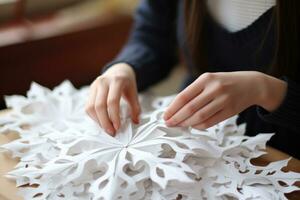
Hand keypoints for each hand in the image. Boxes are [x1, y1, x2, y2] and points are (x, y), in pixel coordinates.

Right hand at [85, 63, 140, 135]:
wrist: (119, 69)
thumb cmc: (127, 83)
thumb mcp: (134, 92)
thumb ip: (135, 107)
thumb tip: (136, 122)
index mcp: (116, 81)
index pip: (112, 101)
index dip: (114, 116)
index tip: (118, 127)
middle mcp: (103, 82)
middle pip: (99, 105)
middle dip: (104, 122)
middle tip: (112, 132)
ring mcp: (95, 85)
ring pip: (90, 107)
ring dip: (98, 121)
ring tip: (107, 128)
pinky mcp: (90, 90)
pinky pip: (88, 106)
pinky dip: (94, 117)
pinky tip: (102, 122)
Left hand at [163, 71, 286, 129]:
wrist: (251, 84)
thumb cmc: (224, 83)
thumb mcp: (209, 80)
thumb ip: (194, 92)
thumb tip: (176, 109)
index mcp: (205, 79)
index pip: (184, 96)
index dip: (172, 108)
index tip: (165, 116)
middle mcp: (214, 88)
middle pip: (190, 108)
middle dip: (177, 118)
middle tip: (169, 124)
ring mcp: (223, 100)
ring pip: (199, 116)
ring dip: (187, 123)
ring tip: (179, 125)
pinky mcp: (230, 110)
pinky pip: (210, 122)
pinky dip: (199, 125)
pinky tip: (194, 125)